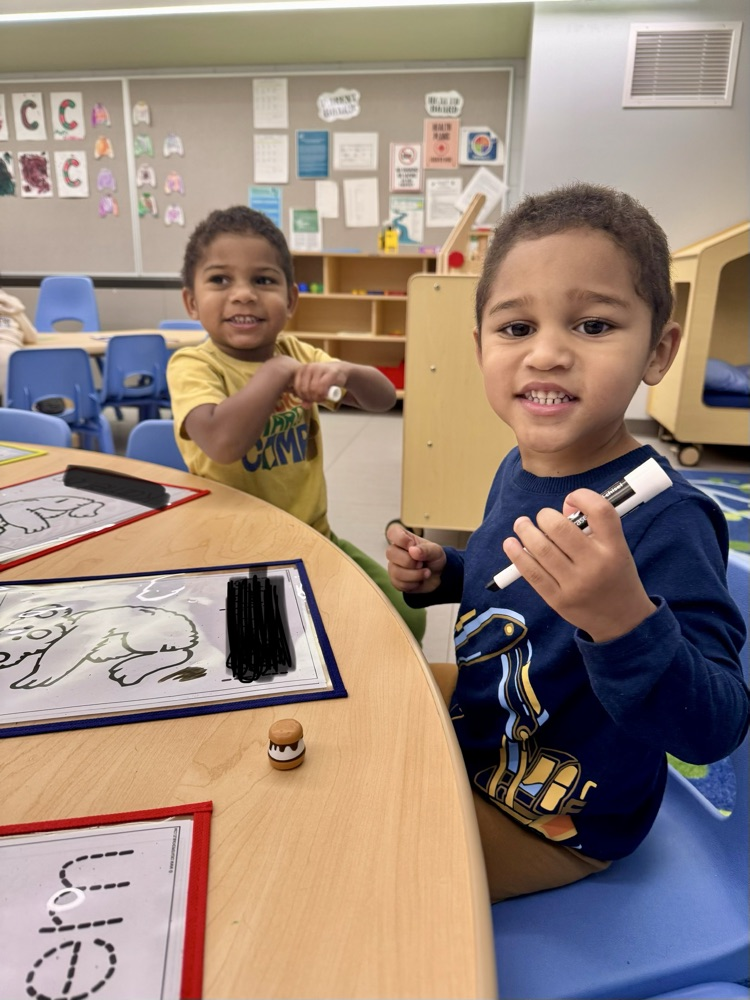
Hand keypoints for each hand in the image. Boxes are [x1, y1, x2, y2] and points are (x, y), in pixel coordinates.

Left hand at [292, 363, 344, 406]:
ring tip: (321, 398)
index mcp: (302, 370)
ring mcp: (319, 368)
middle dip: (310, 398)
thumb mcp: (313, 386)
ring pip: (313, 389)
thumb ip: (307, 396)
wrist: (340, 371)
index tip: (310, 399)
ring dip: (317, 398)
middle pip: (304, 389)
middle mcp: (309, 367)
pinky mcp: (330, 373)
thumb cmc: (324, 379)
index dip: (303, 397)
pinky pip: (322, 388)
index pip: (297, 387)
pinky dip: (323, 395)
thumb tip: (304, 406)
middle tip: (317, 400)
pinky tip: (325, 396)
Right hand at [386, 523, 445, 593]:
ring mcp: (393, 566)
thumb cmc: (434, 559)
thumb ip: (426, 549)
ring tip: (426, 573)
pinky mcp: (395, 580)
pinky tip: (419, 581)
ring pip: (396, 571)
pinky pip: (399, 583)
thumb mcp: (436, 551)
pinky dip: (413, 584)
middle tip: (422, 563)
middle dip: (410, 561)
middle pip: (390, 553)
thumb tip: (413, 550)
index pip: (392, 532)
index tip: (412, 545)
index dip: (401, 539)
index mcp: (405, 539)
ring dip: (415, 575)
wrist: (438, 576)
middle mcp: (396, 551)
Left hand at [502, 488, 655, 641]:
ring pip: (542, 549)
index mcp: (615, 548)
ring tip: (521, 524)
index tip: (571, 498)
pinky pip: (532, 573)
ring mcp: (575, 584)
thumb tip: (563, 505)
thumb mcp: (616, 549)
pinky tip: (511, 544)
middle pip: (560, 528)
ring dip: (526, 531)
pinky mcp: (558, 600)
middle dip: (545, 516)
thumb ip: (594, 526)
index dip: (582, 496)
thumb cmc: (615, 576)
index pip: (601, 511)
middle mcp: (596, 565)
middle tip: (542, 518)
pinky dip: (517, 555)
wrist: (622, 621)